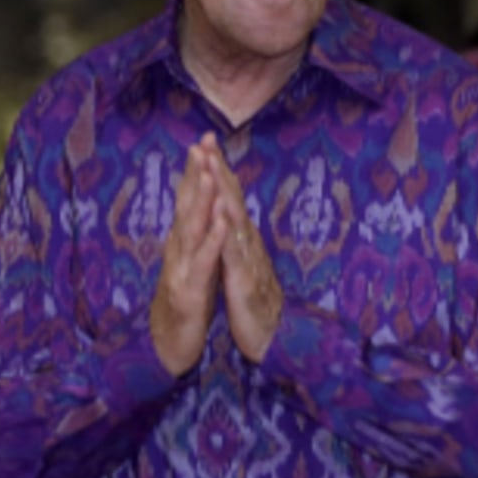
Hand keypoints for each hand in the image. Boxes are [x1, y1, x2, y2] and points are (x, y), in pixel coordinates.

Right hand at [151, 134, 229, 375]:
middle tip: (201, 143)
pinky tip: (222, 223)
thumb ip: (197, 236)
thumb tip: (202, 208)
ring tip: (208, 173)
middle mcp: (178, 251)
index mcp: (184, 243)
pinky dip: (212, 241)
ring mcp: (181, 270)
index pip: (190, 201)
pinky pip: (203, 263)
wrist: (170, 345)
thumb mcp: (195, 264)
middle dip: (195, 174)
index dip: (197, 170)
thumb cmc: (187, 303)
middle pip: (186, 206)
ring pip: (191, 230)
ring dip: (200, 201)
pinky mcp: (188, 292)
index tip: (205, 141)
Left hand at [206, 146, 282, 363]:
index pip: (227, 201)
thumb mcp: (240, 268)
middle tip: (206, 140)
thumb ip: (235, 244)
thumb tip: (230, 221)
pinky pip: (233, 249)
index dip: (217, 173)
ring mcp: (247, 258)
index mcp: (240, 241)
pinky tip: (220, 208)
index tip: (205, 146)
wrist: (272, 337)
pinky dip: (226, 227)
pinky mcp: (244, 278)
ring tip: (211, 163)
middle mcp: (246, 242)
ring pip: (233, 218)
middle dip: (218, 168)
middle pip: (231, 199)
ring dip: (222, 189)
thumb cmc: (255, 304)